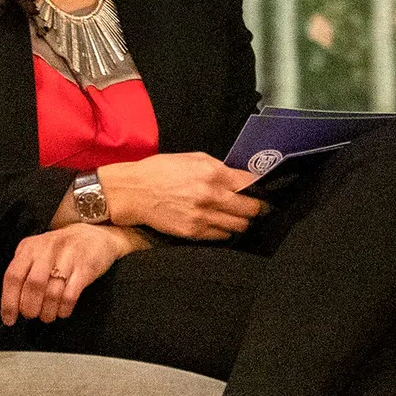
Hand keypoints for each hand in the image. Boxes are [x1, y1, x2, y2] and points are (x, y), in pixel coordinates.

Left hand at [2, 223, 141, 325]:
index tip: (9, 320)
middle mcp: (48, 250)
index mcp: (30, 248)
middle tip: (31, 315)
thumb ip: (22, 269)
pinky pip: (70, 295)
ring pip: (52, 293)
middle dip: (30, 308)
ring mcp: (69, 258)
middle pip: (33, 286)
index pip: (13, 276)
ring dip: (47, 312)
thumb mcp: (36, 251)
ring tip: (47, 316)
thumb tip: (11, 303)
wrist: (95, 234)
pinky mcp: (86, 268)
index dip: (9, 302)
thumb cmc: (60, 249)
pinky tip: (62, 312)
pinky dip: (63, 309)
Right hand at [98, 151, 266, 239]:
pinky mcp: (192, 232)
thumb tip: (243, 179)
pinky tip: (221, 224)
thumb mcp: (193, 159)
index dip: (261, 189)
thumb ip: (221, 169)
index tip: (264, 192)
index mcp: (213, 173)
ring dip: (243, 222)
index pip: (251, 185)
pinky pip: (221, 236)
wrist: (132, 192)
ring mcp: (202, 216)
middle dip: (257, 209)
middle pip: (251, 209)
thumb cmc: (161, 171)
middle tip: (258, 208)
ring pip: (239, 226)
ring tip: (239, 217)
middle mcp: (211, 196)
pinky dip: (225, 231)